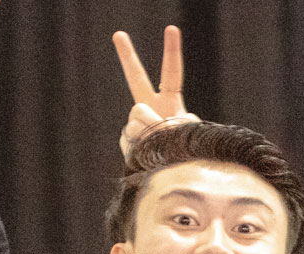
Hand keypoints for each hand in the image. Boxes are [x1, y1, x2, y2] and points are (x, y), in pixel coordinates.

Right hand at [113, 26, 195, 157]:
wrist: (168, 174)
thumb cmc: (184, 152)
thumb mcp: (185, 133)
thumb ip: (168, 121)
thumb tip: (144, 117)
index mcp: (169, 100)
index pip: (171, 73)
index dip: (172, 51)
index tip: (171, 29)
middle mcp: (150, 106)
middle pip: (136, 78)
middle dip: (127, 56)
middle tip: (118, 33)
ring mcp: (135, 121)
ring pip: (139, 116)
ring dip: (153, 131)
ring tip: (161, 144)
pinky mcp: (126, 138)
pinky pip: (133, 136)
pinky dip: (143, 146)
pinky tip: (148, 153)